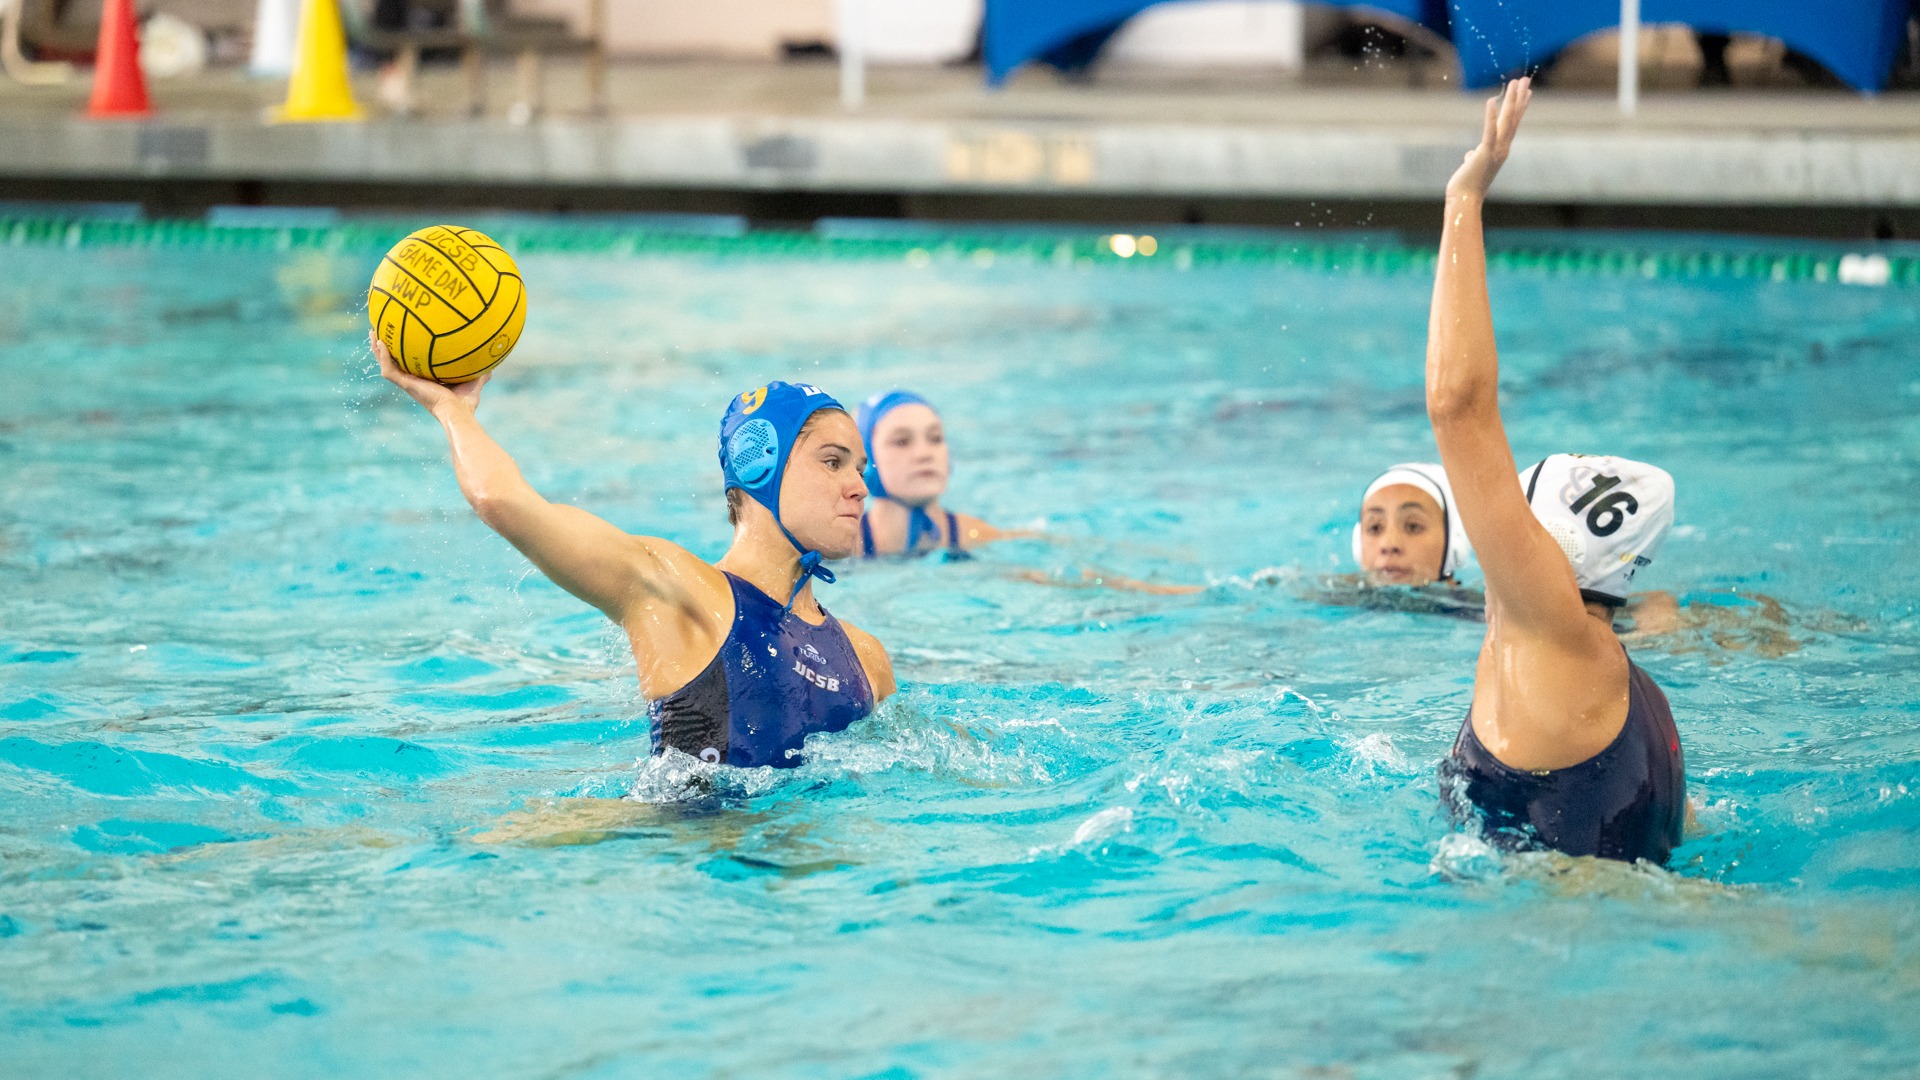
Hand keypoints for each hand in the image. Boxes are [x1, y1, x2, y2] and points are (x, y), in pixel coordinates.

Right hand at [372, 331, 487, 418]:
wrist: (457, 413)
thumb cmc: (466, 403)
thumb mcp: (474, 382)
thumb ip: (481, 373)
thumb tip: (493, 363)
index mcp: (424, 380)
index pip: (411, 364)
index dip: (405, 353)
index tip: (402, 339)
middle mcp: (413, 381)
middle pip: (393, 361)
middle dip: (385, 348)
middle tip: (379, 331)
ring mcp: (407, 383)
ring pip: (386, 364)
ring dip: (378, 349)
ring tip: (373, 332)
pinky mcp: (406, 384)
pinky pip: (389, 369)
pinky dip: (383, 356)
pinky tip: (382, 342)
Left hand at [1446, 77, 1530, 201]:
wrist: (1465, 201)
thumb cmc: (1466, 186)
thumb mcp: (1472, 167)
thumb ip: (1475, 157)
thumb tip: (1470, 155)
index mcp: (1500, 150)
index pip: (1512, 124)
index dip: (1519, 107)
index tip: (1526, 92)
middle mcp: (1503, 148)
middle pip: (1514, 118)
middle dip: (1519, 97)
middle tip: (1526, 79)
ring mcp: (1496, 150)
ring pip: (1507, 121)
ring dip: (1512, 100)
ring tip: (1516, 82)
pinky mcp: (1485, 153)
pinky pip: (1489, 131)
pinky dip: (1491, 116)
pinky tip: (1492, 100)